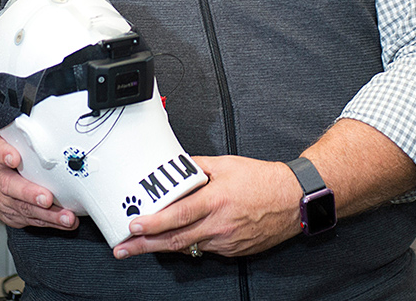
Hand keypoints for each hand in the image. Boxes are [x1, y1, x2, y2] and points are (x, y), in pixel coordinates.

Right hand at [0, 129, 78, 231]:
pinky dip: (49, 222)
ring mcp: (2, 197)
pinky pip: (30, 220)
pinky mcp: (10, 214)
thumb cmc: (10, 157)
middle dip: (29, 193)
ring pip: (22, 208)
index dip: (4, 153)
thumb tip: (55, 123)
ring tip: (65, 217)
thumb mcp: (14, 140)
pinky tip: (64, 221)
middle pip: (9, 185)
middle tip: (46, 197)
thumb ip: (28, 135)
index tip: (14, 157)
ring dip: (47, 214)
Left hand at [112, 155, 299, 259]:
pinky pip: (204, 249)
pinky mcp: (233, 251)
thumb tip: (176, 166)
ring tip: (139, 246)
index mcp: (216, 200)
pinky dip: (187, 245)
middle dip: (145, 246)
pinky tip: (174, 241)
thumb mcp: (227, 164)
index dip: (154, 223)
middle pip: (175, 239)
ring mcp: (226, 241)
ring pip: (188, 247)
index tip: (134, 226)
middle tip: (123, 249)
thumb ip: (198, 166)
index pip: (179, 214)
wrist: (292, 200)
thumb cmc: (262, 180)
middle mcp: (219, 224)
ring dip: (162, 247)